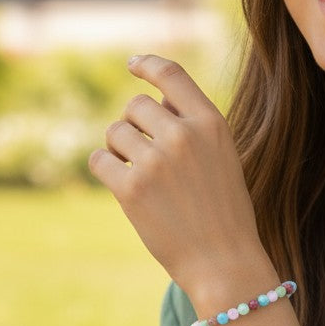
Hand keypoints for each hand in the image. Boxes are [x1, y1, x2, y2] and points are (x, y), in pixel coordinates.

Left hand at [88, 55, 268, 295]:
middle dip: (135, 126)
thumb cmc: (223, 209)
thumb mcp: (222, 157)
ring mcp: (157, 161)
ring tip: (139, 174)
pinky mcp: (132, 188)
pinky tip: (125, 186)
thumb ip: (193, 126)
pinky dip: (106, 169)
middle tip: (146, 154)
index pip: (171, 75)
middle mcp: (184, 136)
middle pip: (135, 105)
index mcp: (212, 124)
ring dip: (119, 149)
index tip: (133, 64)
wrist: (224, 261)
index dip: (147, 65)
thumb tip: (153, 100)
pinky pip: (100, 159)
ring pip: (115, 132)